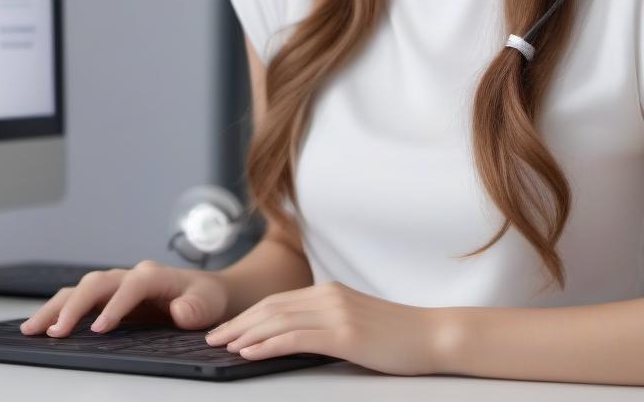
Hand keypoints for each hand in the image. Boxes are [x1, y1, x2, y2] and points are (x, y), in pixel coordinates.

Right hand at [19, 259, 229, 336]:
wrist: (205, 293)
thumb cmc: (205, 298)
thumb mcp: (208, 304)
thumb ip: (196, 308)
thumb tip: (179, 312)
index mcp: (154, 275)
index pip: (130, 286)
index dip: (115, 306)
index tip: (100, 329)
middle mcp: (130, 276)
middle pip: (96, 283)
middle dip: (74, 306)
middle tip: (55, 332)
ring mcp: (117, 286)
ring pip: (80, 290)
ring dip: (57, 308)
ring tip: (32, 329)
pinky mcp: (108, 299)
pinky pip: (79, 301)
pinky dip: (59, 311)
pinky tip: (41, 327)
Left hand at [203, 280, 456, 374]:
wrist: (432, 336)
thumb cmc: (396, 336)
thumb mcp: (354, 323)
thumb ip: (325, 323)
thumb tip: (294, 337)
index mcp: (328, 291)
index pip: (277, 301)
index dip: (247, 315)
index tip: (225, 328)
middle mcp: (328, 296)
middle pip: (271, 308)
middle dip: (238, 323)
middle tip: (211, 338)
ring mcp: (336, 313)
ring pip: (278, 320)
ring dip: (245, 334)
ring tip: (222, 346)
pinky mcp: (344, 334)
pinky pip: (297, 337)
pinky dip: (268, 344)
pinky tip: (250, 352)